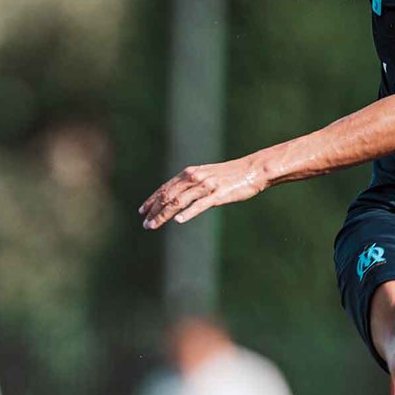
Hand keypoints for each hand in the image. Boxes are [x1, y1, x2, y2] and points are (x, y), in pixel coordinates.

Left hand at [139, 157, 266, 229]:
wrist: (253, 169)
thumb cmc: (230, 175)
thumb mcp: (206, 175)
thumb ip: (192, 183)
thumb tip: (178, 195)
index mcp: (190, 173)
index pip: (165, 188)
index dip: (152, 199)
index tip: (142, 211)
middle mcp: (195, 178)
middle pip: (168, 195)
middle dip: (154, 210)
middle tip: (145, 223)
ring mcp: (206, 186)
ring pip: (179, 201)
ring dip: (163, 214)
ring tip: (153, 225)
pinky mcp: (218, 194)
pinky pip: (200, 204)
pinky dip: (188, 213)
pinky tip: (178, 220)